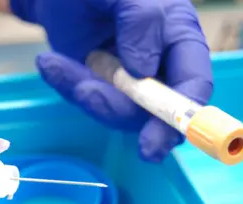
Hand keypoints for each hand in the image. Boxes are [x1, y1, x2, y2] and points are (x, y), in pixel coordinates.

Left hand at [11, 0, 212, 161]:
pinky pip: (85, 95)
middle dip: (114, 108)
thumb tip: (143, 69)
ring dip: (82, 91)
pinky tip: (49, 64)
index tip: (151, 143)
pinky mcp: (97, 82)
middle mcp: (158, 64)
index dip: (179, 117)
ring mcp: (126, 78)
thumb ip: (141, 22)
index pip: (192, 84)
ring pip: (112, 107)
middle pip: (149, 110)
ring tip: (53, 63)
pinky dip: (65, 84)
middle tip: (84, 92)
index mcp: (179, 38)